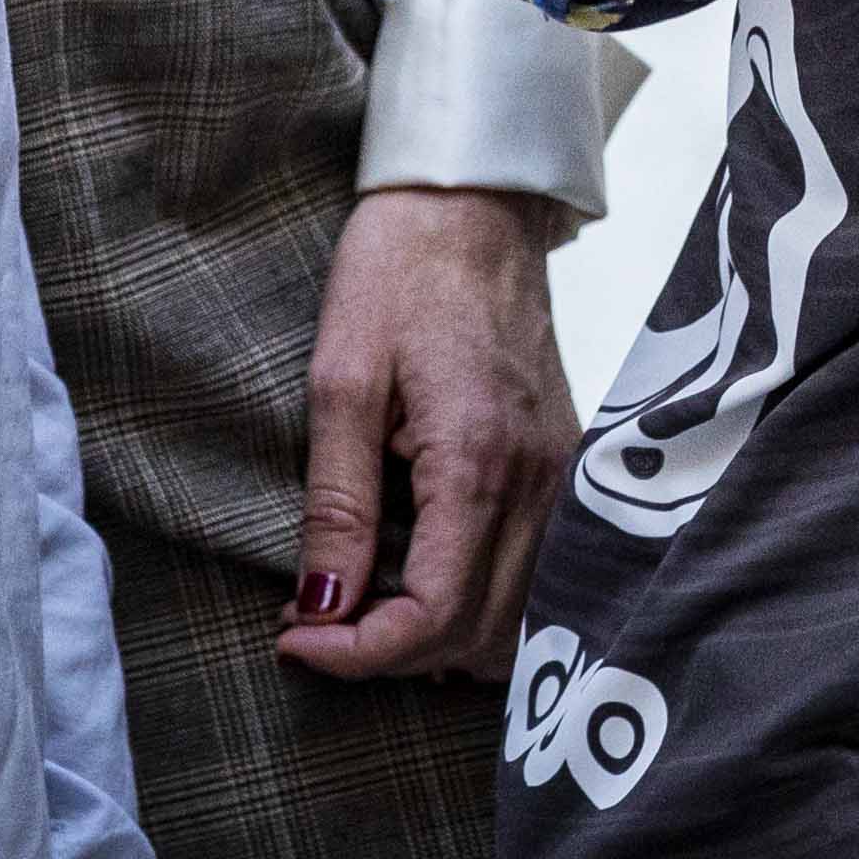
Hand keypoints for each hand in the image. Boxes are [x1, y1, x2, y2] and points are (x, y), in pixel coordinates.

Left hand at [280, 186, 579, 678]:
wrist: (474, 204)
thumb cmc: (399, 274)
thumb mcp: (340, 381)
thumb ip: (339, 505)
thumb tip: (322, 607)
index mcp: (477, 460)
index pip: (433, 617)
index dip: (357, 654)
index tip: (293, 638)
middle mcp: (538, 480)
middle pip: (481, 636)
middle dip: (392, 654)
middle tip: (318, 620)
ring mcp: (562, 474)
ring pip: (518, 618)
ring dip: (441, 637)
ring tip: (367, 602)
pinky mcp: (564, 464)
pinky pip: (535, 572)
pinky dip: (479, 602)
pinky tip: (422, 575)